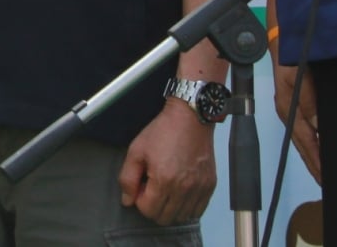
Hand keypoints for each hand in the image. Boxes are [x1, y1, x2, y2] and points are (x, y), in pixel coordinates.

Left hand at [118, 101, 216, 225]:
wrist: (190, 118)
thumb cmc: (162, 131)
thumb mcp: (136, 150)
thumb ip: (127, 178)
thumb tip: (127, 200)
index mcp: (163, 180)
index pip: (148, 211)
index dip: (139, 201)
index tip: (140, 187)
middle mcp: (183, 188)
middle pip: (165, 218)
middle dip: (153, 208)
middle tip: (151, 189)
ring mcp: (199, 188)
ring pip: (181, 217)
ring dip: (170, 209)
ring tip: (165, 190)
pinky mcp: (209, 186)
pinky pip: (198, 210)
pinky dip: (186, 207)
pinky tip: (179, 193)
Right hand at [273, 60, 320, 182]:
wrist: (284, 35)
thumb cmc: (288, 54)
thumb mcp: (297, 78)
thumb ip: (308, 103)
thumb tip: (320, 127)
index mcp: (289, 110)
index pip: (306, 143)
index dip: (317, 161)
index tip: (327, 179)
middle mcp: (290, 112)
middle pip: (303, 145)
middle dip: (315, 165)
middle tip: (328, 183)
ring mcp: (293, 108)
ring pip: (306, 139)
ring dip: (315, 155)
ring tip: (326, 171)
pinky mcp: (299, 101)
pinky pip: (308, 128)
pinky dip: (316, 141)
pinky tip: (323, 145)